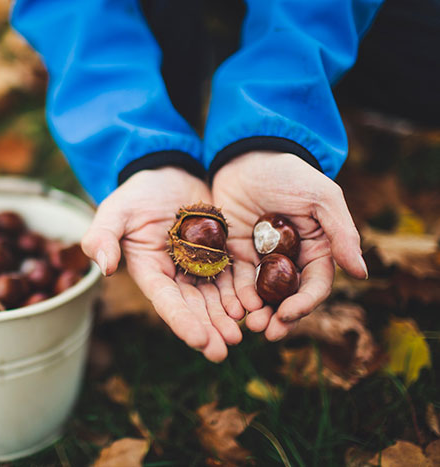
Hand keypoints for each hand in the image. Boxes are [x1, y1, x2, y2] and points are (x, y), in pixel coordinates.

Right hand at [82, 167, 243, 361]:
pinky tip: (255, 306)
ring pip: (216, 298)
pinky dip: (243, 292)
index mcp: (150, 271)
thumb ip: (103, 236)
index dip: (182, 321)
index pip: (166, 301)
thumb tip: (104, 267)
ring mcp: (200, 266)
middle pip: (194, 307)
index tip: (199, 341)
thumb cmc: (137, 193)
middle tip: (224, 350)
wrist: (169, 172)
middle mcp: (176, 275)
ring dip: (227, 318)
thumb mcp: (115, 210)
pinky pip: (234, 276)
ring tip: (243, 334)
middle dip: (208, 329)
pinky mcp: (221, 254)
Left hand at [211, 151, 367, 340]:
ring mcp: (261, 258)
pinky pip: (235, 280)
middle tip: (266, 332)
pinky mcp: (236, 253)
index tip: (288, 314)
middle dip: (278, 318)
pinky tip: (230, 308)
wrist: (246, 156)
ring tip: (247, 326)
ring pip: (261, 295)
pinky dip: (234, 296)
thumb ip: (342, 234)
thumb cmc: (289, 174)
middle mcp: (290, 259)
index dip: (304, 304)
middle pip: (287, 297)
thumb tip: (361, 273)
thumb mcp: (320, 198)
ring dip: (256, 313)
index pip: (315, 285)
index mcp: (316, 249)